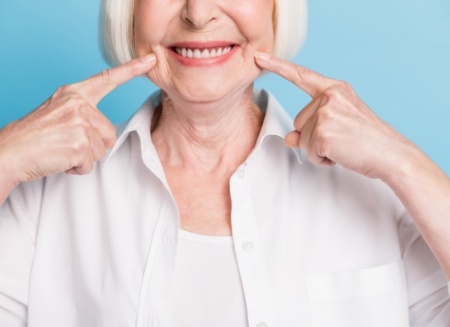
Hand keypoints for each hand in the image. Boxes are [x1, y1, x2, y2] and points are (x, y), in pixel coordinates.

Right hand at [0, 54, 155, 185]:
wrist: (9, 152)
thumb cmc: (33, 136)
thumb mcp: (58, 113)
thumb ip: (83, 114)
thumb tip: (104, 133)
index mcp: (74, 93)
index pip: (107, 79)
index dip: (131, 70)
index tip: (150, 60)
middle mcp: (78, 104)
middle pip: (109, 132)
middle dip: (92, 145)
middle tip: (65, 143)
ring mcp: (79, 122)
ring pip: (101, 149)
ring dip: (83, 157)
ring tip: (60, 150)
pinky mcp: (79, 144)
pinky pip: (90, 164)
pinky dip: (76, 168)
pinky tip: (59, 160)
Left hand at [255, 52, 412, 178]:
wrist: (391, 154)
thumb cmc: (366, 139)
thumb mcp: (337, 125)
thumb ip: (310, 126)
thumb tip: (288, 138)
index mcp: (335, 89)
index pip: (301, 76)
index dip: (278, 66)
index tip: (259, 58)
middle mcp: (329, 96)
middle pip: (299, 122)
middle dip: (314, 137)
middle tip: (342, 139)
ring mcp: (325, 113)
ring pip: (302, 139)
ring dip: (318, 149)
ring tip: (343, 146)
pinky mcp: (322, 133)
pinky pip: (310, 153)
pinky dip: (323, 160)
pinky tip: (341, 155)